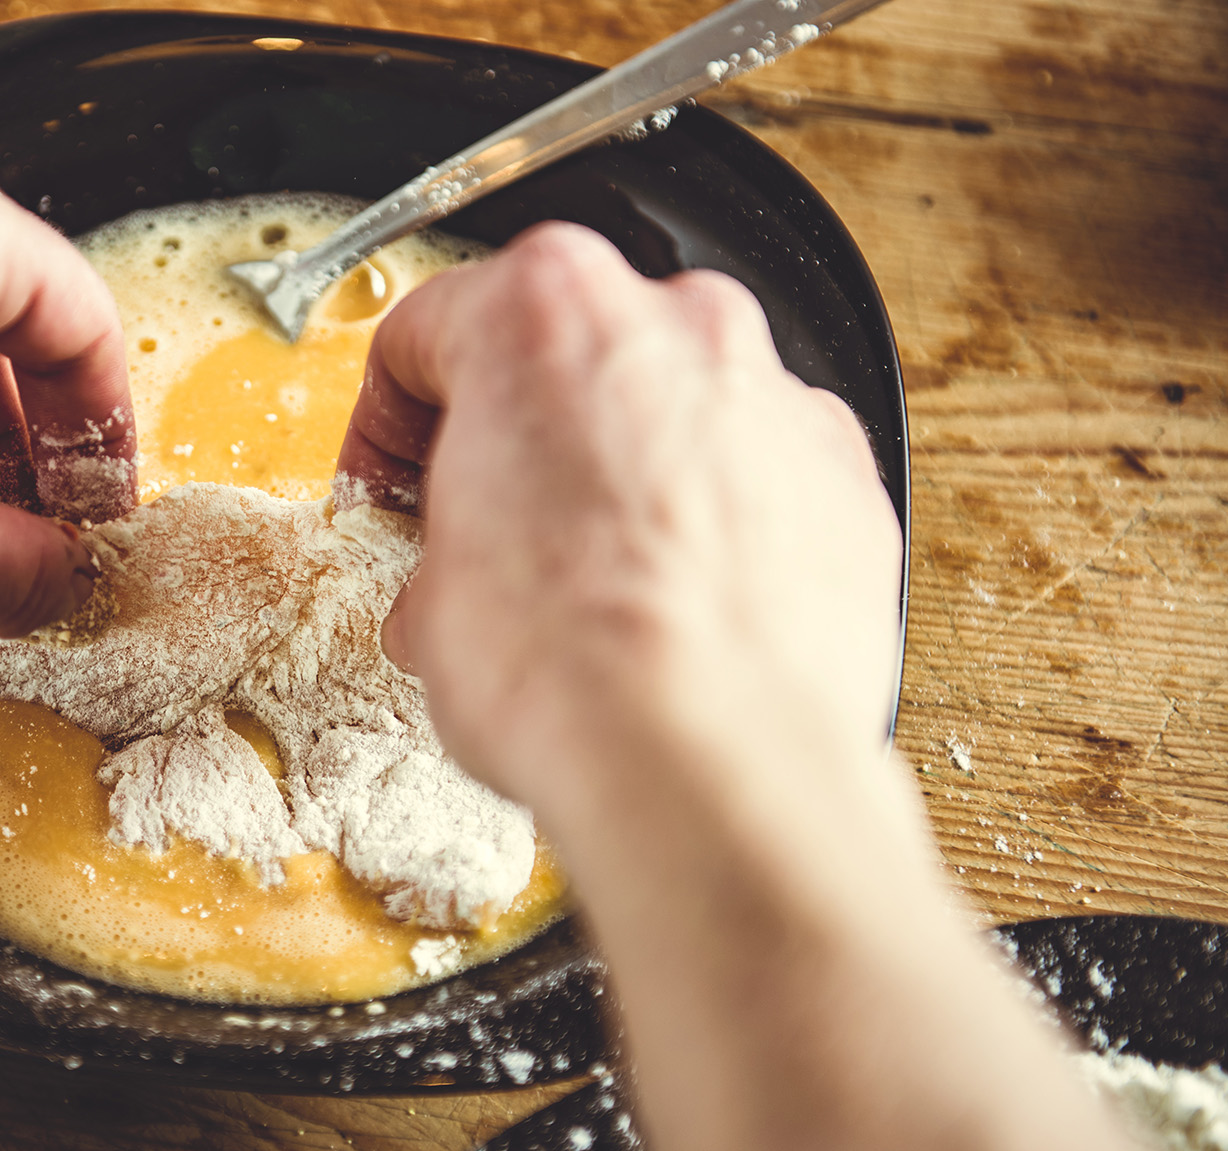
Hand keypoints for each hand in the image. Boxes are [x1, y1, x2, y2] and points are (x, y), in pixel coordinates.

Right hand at [335, 222, 899, 802]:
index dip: (386, 425)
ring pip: (668, 406)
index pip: (426, 330)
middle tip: (485, 527)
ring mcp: (771, 392)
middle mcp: (672, 324)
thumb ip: (442, 549)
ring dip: (622, 471)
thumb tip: (460, 583)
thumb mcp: (429, 609)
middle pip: (563, 351)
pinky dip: (714, 520)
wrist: (709, 762)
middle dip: (519, 437)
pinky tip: (671, 603)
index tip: (391, 480)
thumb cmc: (573, 672)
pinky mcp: (840, 471)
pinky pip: (754, 472)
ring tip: (587, 579)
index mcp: (542, 312)